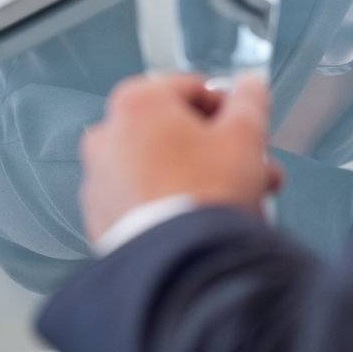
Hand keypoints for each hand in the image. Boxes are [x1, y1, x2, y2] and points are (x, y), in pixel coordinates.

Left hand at [78, 72, 281, 243]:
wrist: (181, 266)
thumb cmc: (205, 196)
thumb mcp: (245, 135)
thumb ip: (249, 100)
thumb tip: (250, 85)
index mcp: (137, 102)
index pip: (190, 87)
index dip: (227, 105)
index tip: (245, 123)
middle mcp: (109, 136)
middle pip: (175, 131)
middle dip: (219, 147)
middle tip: (251, 164)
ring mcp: (101, 181)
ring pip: (161, 167)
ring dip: (200, 176)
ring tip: (241, 199)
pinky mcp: (103, 221)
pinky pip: (145, 200)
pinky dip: (171, 203)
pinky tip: (206, 219)